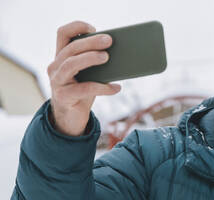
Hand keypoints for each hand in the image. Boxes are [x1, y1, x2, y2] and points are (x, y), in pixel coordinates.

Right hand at [47, 21, 120, 135]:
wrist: (70, 118)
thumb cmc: (82, 92)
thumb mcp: (87, 75)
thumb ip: (95, 63)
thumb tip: (120, 53)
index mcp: (61, 57)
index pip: (63, 34)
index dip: (76, 27)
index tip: (93, 28)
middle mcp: (55, 67)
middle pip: (70, 48)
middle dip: (90, 42)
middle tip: (109, 40)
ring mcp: (57, 81)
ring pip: (70, 64)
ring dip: (90, 58)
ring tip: (107, 57)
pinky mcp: (63, 97)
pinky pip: (84, 89)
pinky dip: (102, 87)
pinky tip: (115, 88)